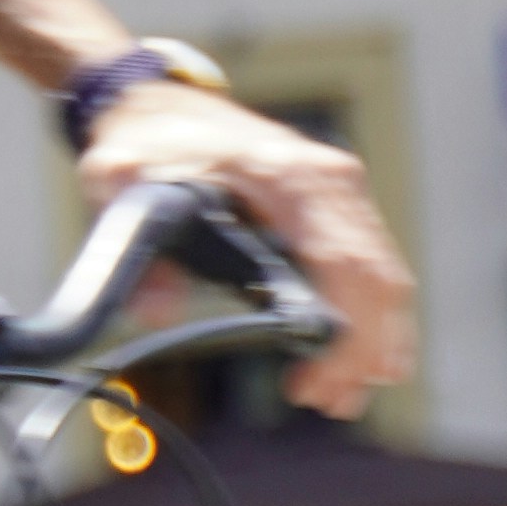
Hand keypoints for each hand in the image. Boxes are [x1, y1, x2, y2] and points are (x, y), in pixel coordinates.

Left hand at [70, 84, 416, 417]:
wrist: (156, 105)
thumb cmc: (148, 142)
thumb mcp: (122, 188)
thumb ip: (138, 252)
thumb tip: (155, 314)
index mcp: (289, 176)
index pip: (343, 264)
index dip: (343, 332)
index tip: (317, 381)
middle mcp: (328, 180)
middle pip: (376, 277)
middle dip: (364, 349)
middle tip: (332, 400)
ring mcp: (337, 191)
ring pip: (384, 274)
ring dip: (375, 339)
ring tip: (343, 393)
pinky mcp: (333, 204)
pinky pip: (371, 264)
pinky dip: (372, 314)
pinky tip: (361, 357)